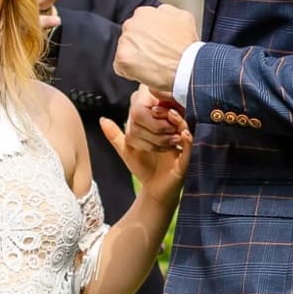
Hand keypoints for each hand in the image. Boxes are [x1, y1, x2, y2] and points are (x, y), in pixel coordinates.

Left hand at [102, 84, 191, 198]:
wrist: (154, 191)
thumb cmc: (144, 168)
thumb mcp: (128, 149)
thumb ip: (116, 135)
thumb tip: (102, 120)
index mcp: (162, 131)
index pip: (163, 112)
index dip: (157, 104)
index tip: (149, 103)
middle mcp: (174, 136)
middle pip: (175, 117)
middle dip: (168, 110)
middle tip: (159, 107)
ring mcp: (181, 147)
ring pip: (184, 128)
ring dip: (179, 120)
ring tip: (172, 114)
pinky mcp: (186, 159)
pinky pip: (190, 147)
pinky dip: (188, 139)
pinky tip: (183, 134)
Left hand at [114, 2, 198, 95]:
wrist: (188, 66)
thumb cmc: (187, 46)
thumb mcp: (183, 16)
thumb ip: (166, 12)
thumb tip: (160, 13)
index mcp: (143, 13)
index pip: (140, 24)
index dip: (149, 37)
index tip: (157, 44)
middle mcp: (131, 24)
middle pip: (131, 37)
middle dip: (140, 46)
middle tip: (155, 56)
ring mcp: (125, 41)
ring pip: (126, 51)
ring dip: (136, 58)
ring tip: (153, 65)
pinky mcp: (122, 58)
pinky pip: (121, 67)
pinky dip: (131, 72)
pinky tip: (145, 73)